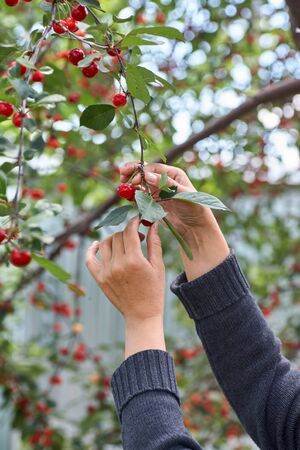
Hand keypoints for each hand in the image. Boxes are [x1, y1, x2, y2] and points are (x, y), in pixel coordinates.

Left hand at [85, 216, 165, 357]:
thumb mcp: (158, 266)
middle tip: (138, 236)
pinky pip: (90, 259)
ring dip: (114, 238)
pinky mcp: (99, 279)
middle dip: (128, 231)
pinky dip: (92, 249)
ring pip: (105, 243)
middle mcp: (118, 264)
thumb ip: (154, 243)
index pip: (130, 231)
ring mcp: (106, 272)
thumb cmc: (154, 290)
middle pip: (118, 236)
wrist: (142, 315)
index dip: (134, 222)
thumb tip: (152, 224)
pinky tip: (97, 245)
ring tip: (124, 242)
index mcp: (135, 260)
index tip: (139, 219)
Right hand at [120, 163, 229, 280]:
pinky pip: (140, 196)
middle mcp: (164, 181)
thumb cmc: (194, 208)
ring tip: (125, 190)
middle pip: (144, 173)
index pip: (153, 168)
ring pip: (140, 184)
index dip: (141, 172)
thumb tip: (147, 175)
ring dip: (131, 186)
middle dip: (131, 173)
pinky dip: (134, 196)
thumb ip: (166, 185)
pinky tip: (130, 198)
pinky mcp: (153, 203)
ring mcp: (157, 192)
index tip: (134, 180)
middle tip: (121, 178)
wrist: (194, 227)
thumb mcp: (183, 194)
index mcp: (172, 174)